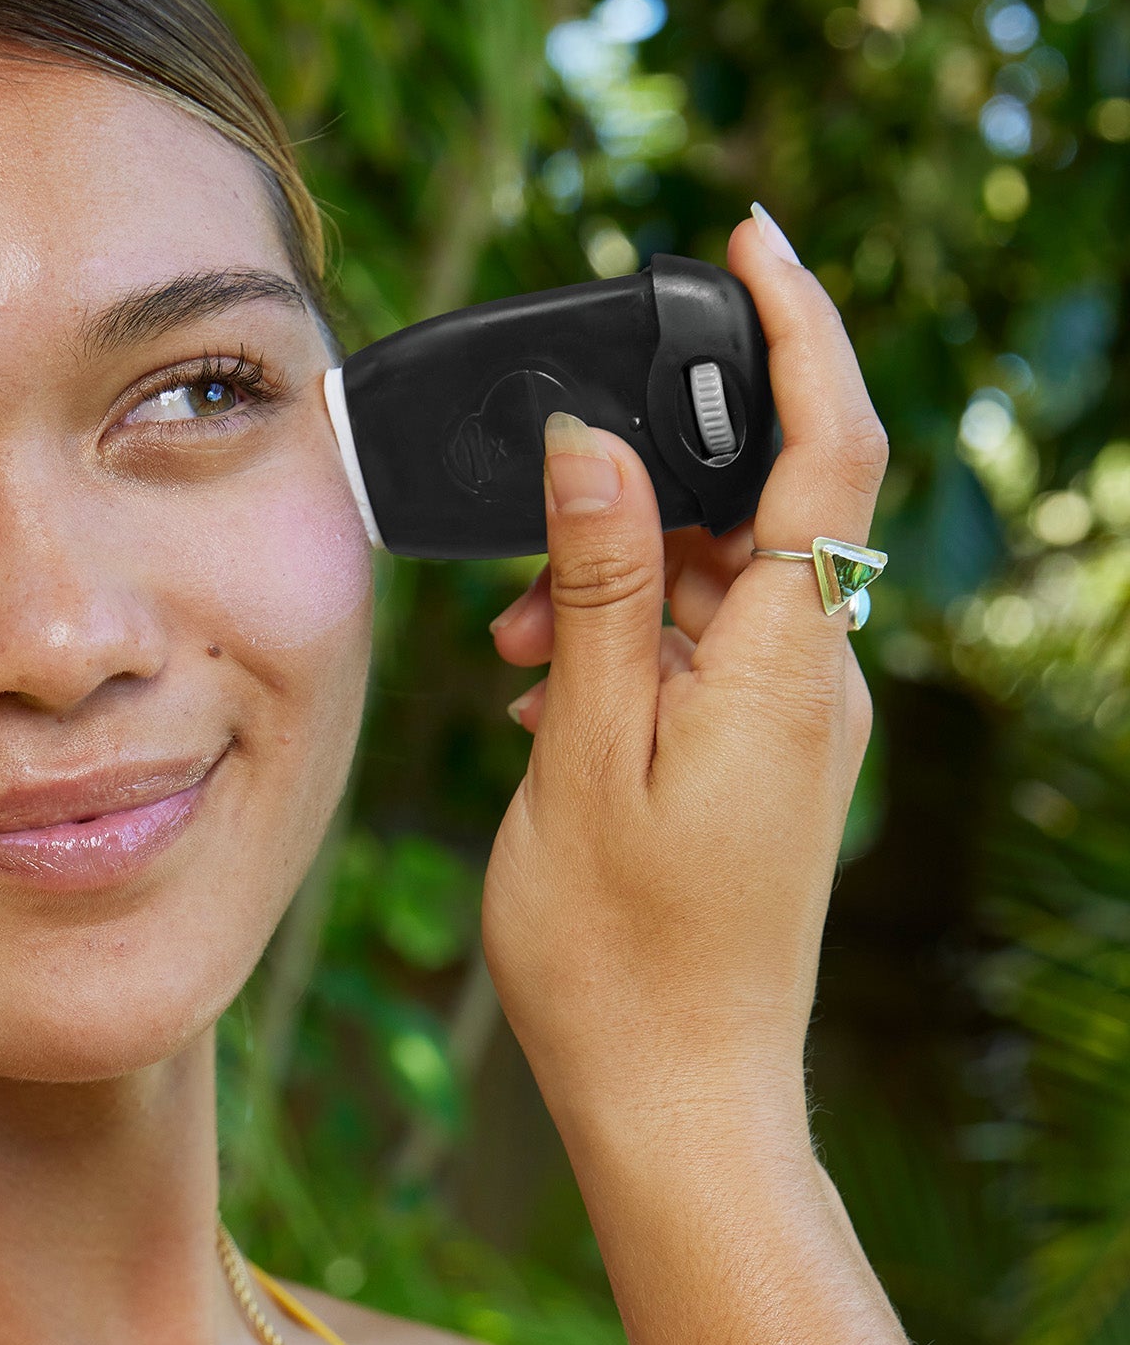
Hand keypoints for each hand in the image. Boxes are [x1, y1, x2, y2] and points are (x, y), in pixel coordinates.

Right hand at [480, 212, 886, 1151]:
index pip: (831, 450)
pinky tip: (545, 702)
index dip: (800, 326)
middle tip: (530, 554)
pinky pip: (709, 659)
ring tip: (513, 658)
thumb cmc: (620, 956)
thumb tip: (596, 442)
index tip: (745, 240)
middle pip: (765, 509)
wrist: (679, 1104)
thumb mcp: (584, 757)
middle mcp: (820, 685)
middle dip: (644, 489)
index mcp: (789, 669)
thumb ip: (602, 590)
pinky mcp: (767, 767)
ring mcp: (799, 729)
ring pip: (721, 588)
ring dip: (615, 584)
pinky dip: (629, 650)